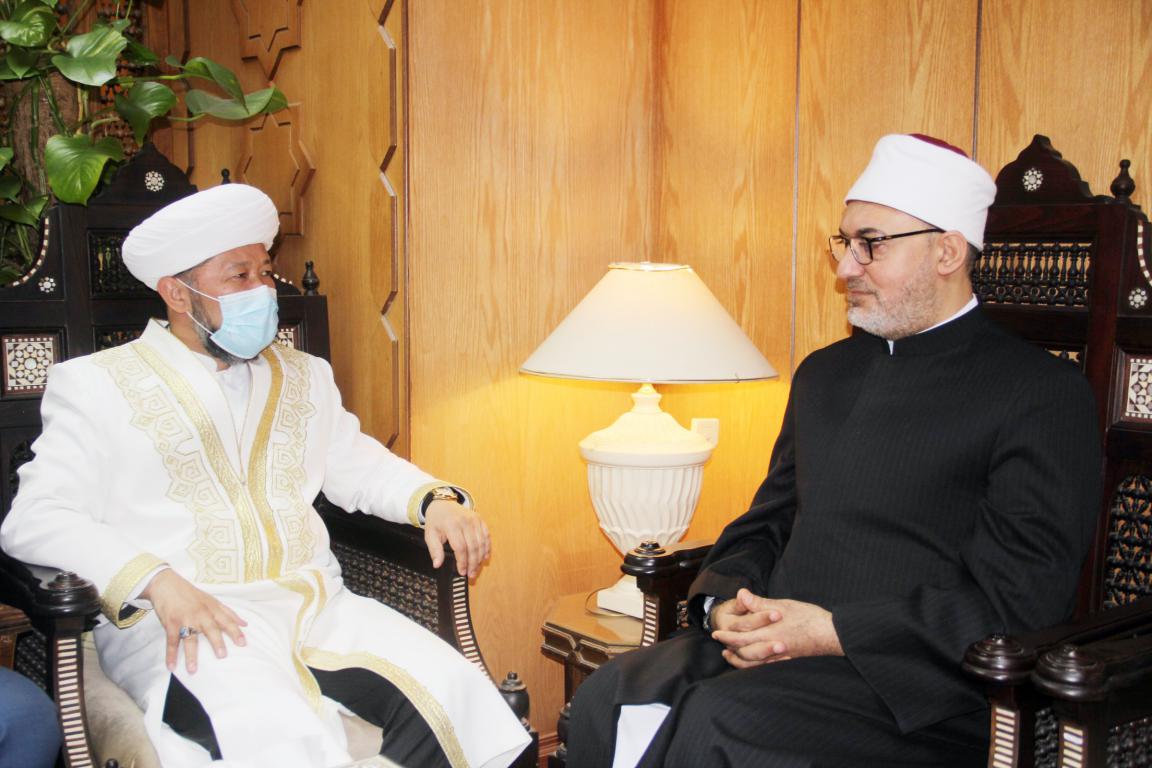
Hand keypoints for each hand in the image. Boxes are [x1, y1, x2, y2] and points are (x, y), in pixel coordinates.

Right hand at [140, 569, 247, 673]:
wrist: (167, 584)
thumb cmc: (191, 594)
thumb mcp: (212, 600)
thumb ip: (228, 613)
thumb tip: (245, 624)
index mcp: (212, 609)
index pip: (226, 621)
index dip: (235, 632)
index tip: (243, 643)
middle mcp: (200, 614)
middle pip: (210, 629)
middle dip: (216, 642)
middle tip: (222, 656)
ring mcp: (185, 619)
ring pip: (189, 639)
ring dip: (191, 655)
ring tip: (193, 670)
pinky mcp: (171, 623)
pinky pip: (171, 641)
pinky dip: (170, 654)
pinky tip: (171, 666)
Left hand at [423, 500, 489, 577]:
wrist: (443, 504)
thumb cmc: (436, 520)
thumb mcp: (430, 534)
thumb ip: (434, 550)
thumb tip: (437, 564)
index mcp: (452, 525)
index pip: (460, 547)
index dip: (462, 562)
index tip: (462, 572)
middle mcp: (465, 521)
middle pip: (473, 547)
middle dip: (473, 563)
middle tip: (471, 574)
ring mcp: (474, 520)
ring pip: (481, 543)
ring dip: (480, 558)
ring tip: (476, 569)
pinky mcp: (480, 520)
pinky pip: (486, 536)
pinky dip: (487, 548)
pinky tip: (484, 557)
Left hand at [710, 588, 841, 668]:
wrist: (832, 634)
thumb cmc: (809, 618)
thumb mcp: (783, 606)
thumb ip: (760, 603)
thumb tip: (741, 594)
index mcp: (769, 634)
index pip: (741, 637)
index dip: (727, 635)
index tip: (716, 632)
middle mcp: (772, 648)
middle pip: (744, 651)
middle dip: (730, 647)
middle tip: (719, 642)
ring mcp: (780, 658)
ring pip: (753, 662)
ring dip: (739, 659)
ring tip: (730, 655)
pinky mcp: (787, 662)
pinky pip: (765, 667)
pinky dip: (754, 666)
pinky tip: (752, 662)